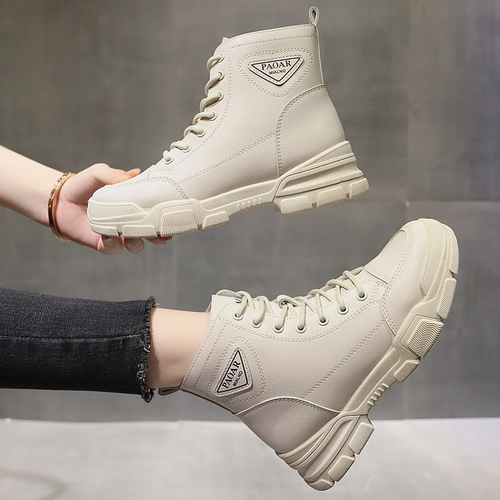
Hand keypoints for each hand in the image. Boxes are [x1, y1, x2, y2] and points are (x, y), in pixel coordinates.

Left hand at [55, 163, 171, 253]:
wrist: (59, 199)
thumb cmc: (83, 185)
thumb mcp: (99, 173)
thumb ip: (116, 175)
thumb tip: (136, 173)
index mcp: (135, 206)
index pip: (156, 213)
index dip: (166, 217)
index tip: (175, 216)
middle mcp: (130, 223)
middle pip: (152, 234)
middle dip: (160, 236)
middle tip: (163, 233)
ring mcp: (118, 235)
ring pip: (136, 245)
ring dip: (138, 240)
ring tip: (131, 231)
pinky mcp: (103, 244)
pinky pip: (114, 248)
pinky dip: (114, 242)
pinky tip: (109, 233)